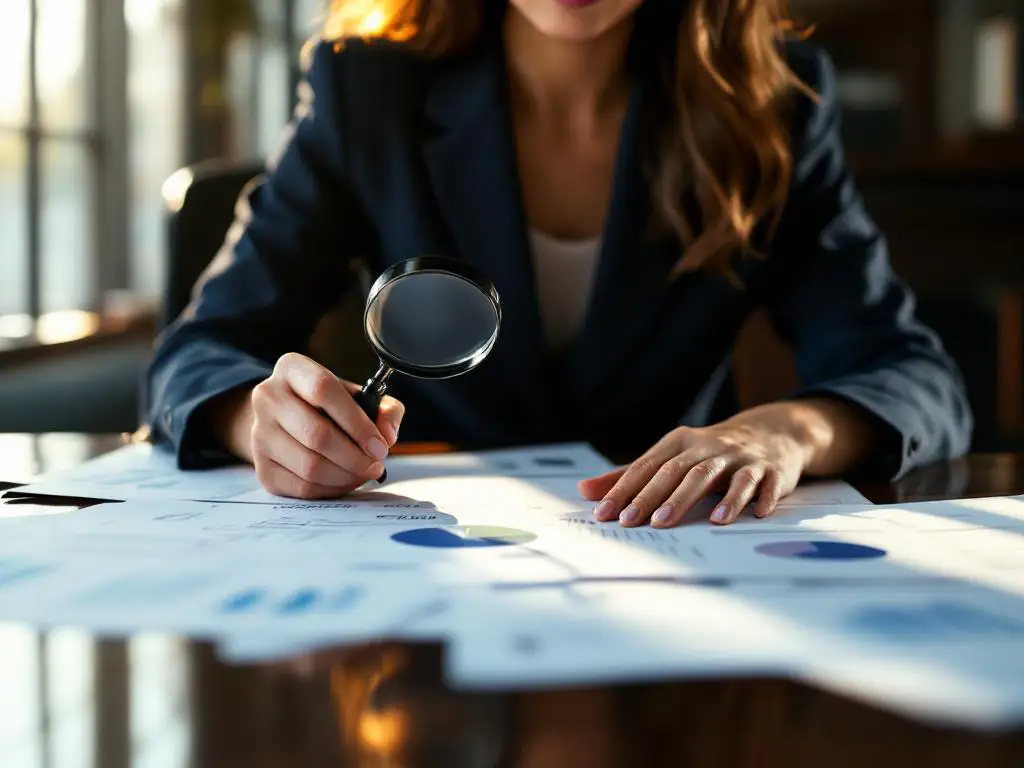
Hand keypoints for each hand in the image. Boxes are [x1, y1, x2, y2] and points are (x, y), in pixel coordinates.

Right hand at [216, 353, 404, 498]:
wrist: (286, 421)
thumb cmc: (329, 406)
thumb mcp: (358, 396)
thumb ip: (384, 409)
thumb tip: (387, 435)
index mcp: (292, 369)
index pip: (323, 390)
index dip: (357, 422)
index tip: (380, 445)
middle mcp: (268, 397)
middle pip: (316, 434)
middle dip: (355, 457)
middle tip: (376, 464)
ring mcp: (259, 434)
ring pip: (309, 466)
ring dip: (346, 476)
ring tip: (363, 472)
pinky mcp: (261, 468)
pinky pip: (301, 487)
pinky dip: (331, 489)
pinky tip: (344, 480)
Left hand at [578, 401, 867, 527]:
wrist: (772, 432)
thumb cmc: (711, 451)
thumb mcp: (672, 456)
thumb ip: (630, 475)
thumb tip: (585, 490)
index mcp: (680, 443)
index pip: (646, 467)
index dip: (624, 490)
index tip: (605, 514)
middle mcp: (707, 447)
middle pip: (676, 472)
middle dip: (652, 497)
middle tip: (633, 521)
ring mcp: (739, 458)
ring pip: (712, 476)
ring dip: (691, 499)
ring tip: (672, 521)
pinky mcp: (768, 470)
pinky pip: (760, 484)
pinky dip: (753, 499)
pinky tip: (749, 516)